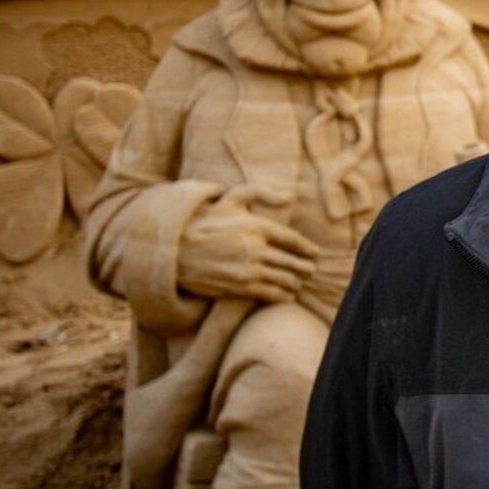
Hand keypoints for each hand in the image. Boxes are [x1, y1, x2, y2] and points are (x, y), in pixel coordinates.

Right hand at [177, 185, 320, 303]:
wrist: (174, 249)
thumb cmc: (204, 220)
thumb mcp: (231, 198)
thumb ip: (260, 192)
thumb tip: (288, 197)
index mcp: (257, 226)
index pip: (292, 239)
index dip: (307, 248)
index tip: (314, 252)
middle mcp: (255, 248)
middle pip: (292, 262)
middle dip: (305, 268)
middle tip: (311, 270)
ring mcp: (248, 270)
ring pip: (283, 279)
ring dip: (295, 282)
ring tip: (299, 283)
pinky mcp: (239, 287)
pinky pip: (270, 294)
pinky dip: (283, 296)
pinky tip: (288, 295)